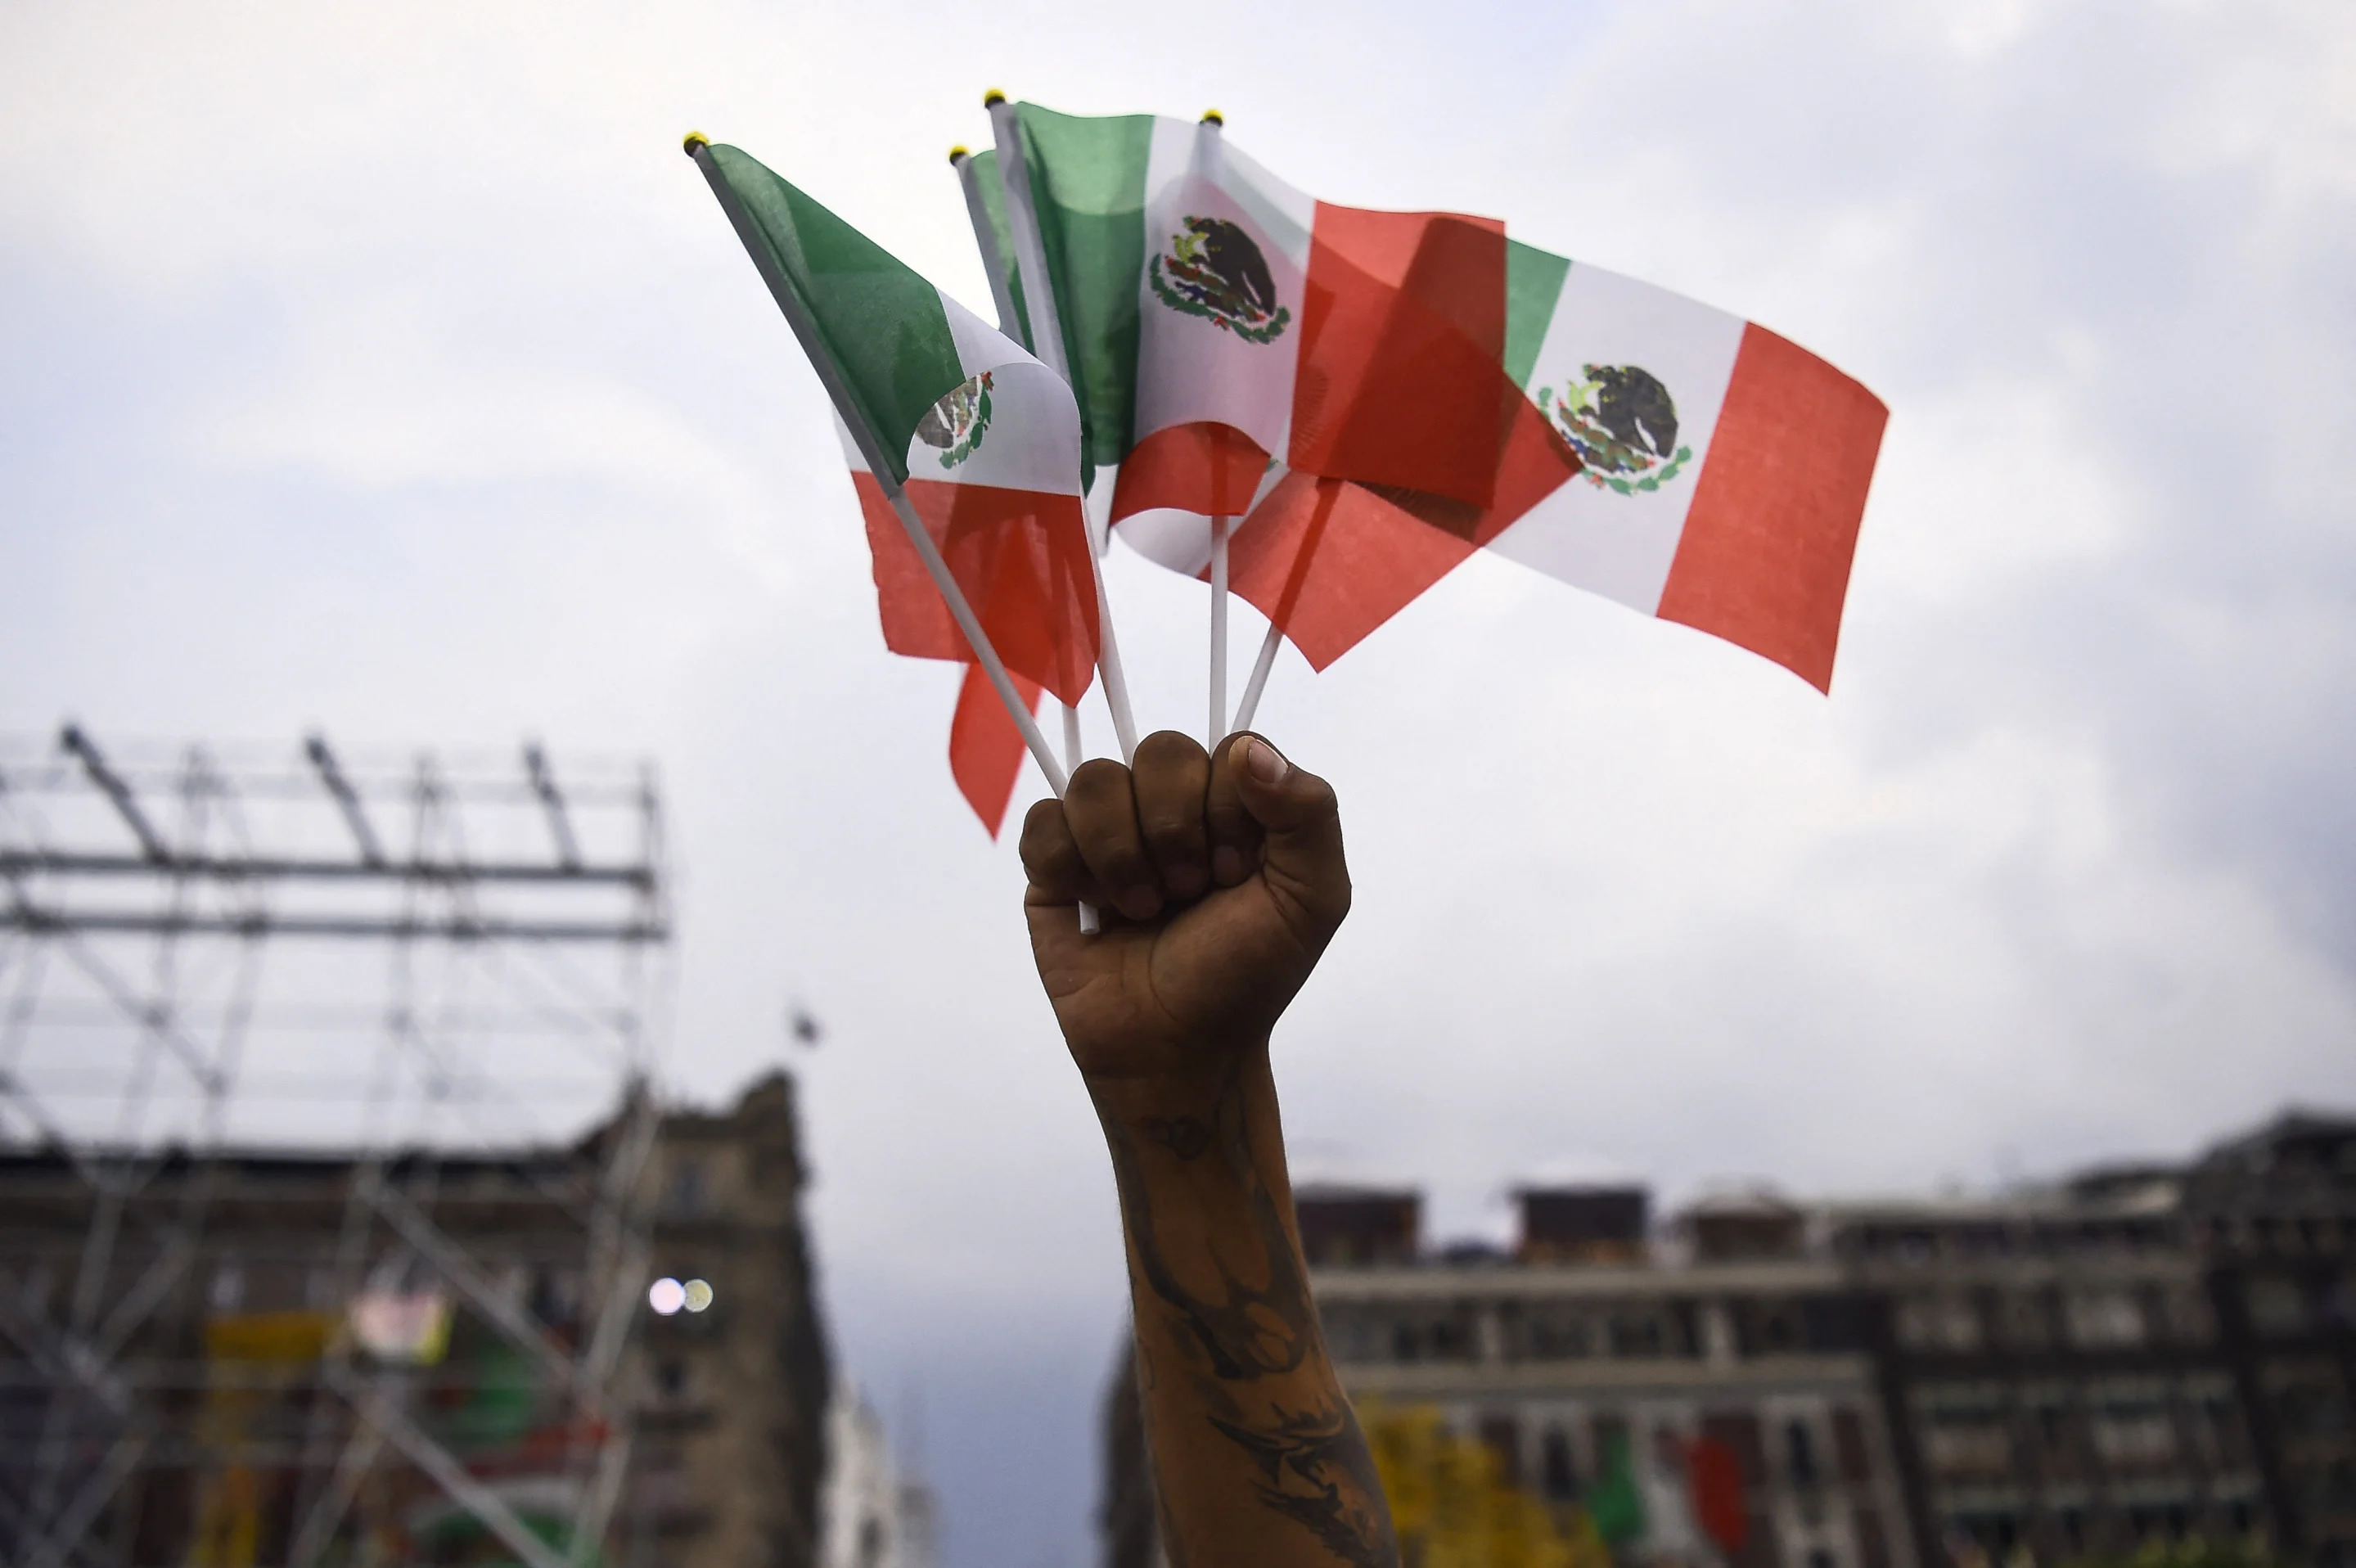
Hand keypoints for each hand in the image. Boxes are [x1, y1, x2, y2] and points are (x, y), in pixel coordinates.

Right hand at [1020, 731, 1349, 1081]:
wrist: (1175, 1049)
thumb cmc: (1246, 976)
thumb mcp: (1312, 899)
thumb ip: (1308, 812)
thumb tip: (1249, 749)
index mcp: (1236, 805)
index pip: (1227, 747)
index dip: (1227, 807)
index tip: (1233, 872)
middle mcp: (1172, 807)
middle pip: (1159, 749)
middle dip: (1175, 832)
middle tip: (1188, 892)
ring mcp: (1109, 831)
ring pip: (1095, 779)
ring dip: (1122, 856)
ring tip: (1142, 908)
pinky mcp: (1052, 863)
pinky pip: (1042, 820)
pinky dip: (1069, 868)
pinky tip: (1094, 908)